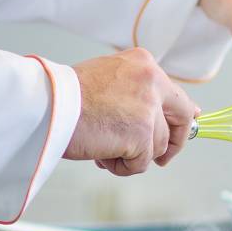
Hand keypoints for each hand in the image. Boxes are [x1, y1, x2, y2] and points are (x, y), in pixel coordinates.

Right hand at [63, 48, 198, 175]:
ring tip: (103, 149)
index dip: (181, 116)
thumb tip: (159, 113)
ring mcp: (149, 108)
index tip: (185, 127)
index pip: (175, 94)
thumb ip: (135, 91)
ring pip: (156, 146)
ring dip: (131, 155)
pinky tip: (102, 155)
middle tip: (162, 158)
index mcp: (143, 64)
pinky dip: (122, 166)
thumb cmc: (65, 96)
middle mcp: (152, 81)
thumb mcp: (107, 79)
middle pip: (182, 118)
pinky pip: (141, 163)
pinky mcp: (142, 134)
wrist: (46, 106)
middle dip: (174, 142)